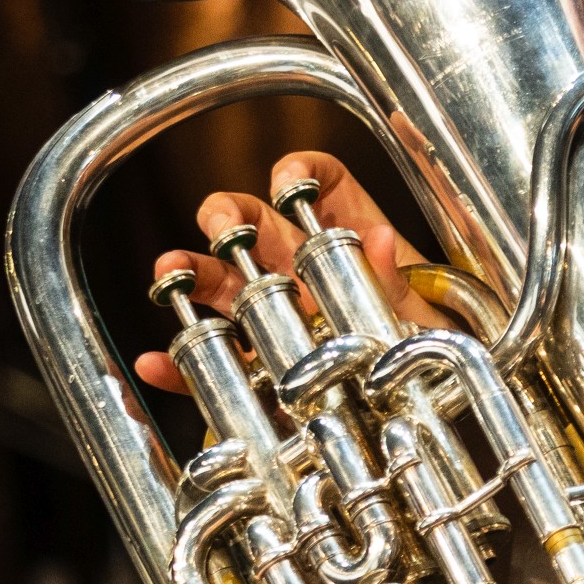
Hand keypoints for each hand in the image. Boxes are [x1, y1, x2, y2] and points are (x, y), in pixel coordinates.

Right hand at [136, 152, 444, 393]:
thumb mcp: (422, 320)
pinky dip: (180, 368)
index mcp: (349, 244)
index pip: (322, 186)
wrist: (426, 410)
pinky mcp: (262, 370)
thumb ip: (396, 283)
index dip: (301, 174)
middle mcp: (304, 271)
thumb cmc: (426, 355)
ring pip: (222, 283)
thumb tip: (379, 240)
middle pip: (253, 225)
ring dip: (189, 272)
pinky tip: (156, 365)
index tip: (289, 184)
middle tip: (223, 230)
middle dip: (228, 216)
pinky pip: (214, 364)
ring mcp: (276, 317)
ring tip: (168, 274)